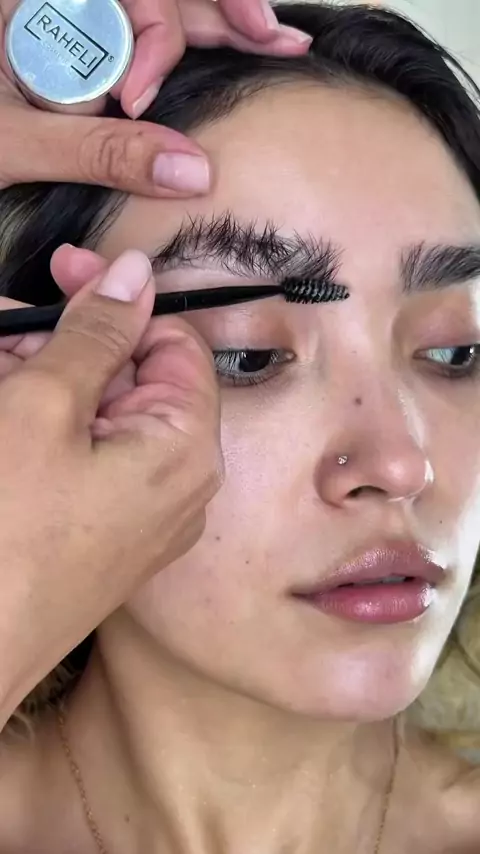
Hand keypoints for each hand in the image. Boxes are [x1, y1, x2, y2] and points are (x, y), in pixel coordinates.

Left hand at [0, 0, 309, 194]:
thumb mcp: (12, 143)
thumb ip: (98, 150)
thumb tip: (190, 170)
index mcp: (30, 1)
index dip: (150, 42)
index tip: (139, 101)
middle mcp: (53, 2)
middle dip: (216, 8)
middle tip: (275, 35)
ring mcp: (60, 16)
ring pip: (148, 6)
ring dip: (212, 20)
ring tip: (271, 35)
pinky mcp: (65, 46)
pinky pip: (128, 33)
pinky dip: (175, 45)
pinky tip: (226, 40)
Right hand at [0, 248, 222, 726]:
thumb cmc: (7, 532)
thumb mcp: (47, 407)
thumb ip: (96, 332)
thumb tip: (136, 274)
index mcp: (186, 445)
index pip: (174, 342)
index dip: (118, 300)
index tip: (65, 272)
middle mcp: (176, 482)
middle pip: (132, 379)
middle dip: (66, 346)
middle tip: (11, 344)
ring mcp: (139, 514)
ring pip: (99, 418)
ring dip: (45, 385)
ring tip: (5, 380)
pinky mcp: (101, 534)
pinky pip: (83, 461)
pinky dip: (43, 430)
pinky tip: (9, 424)